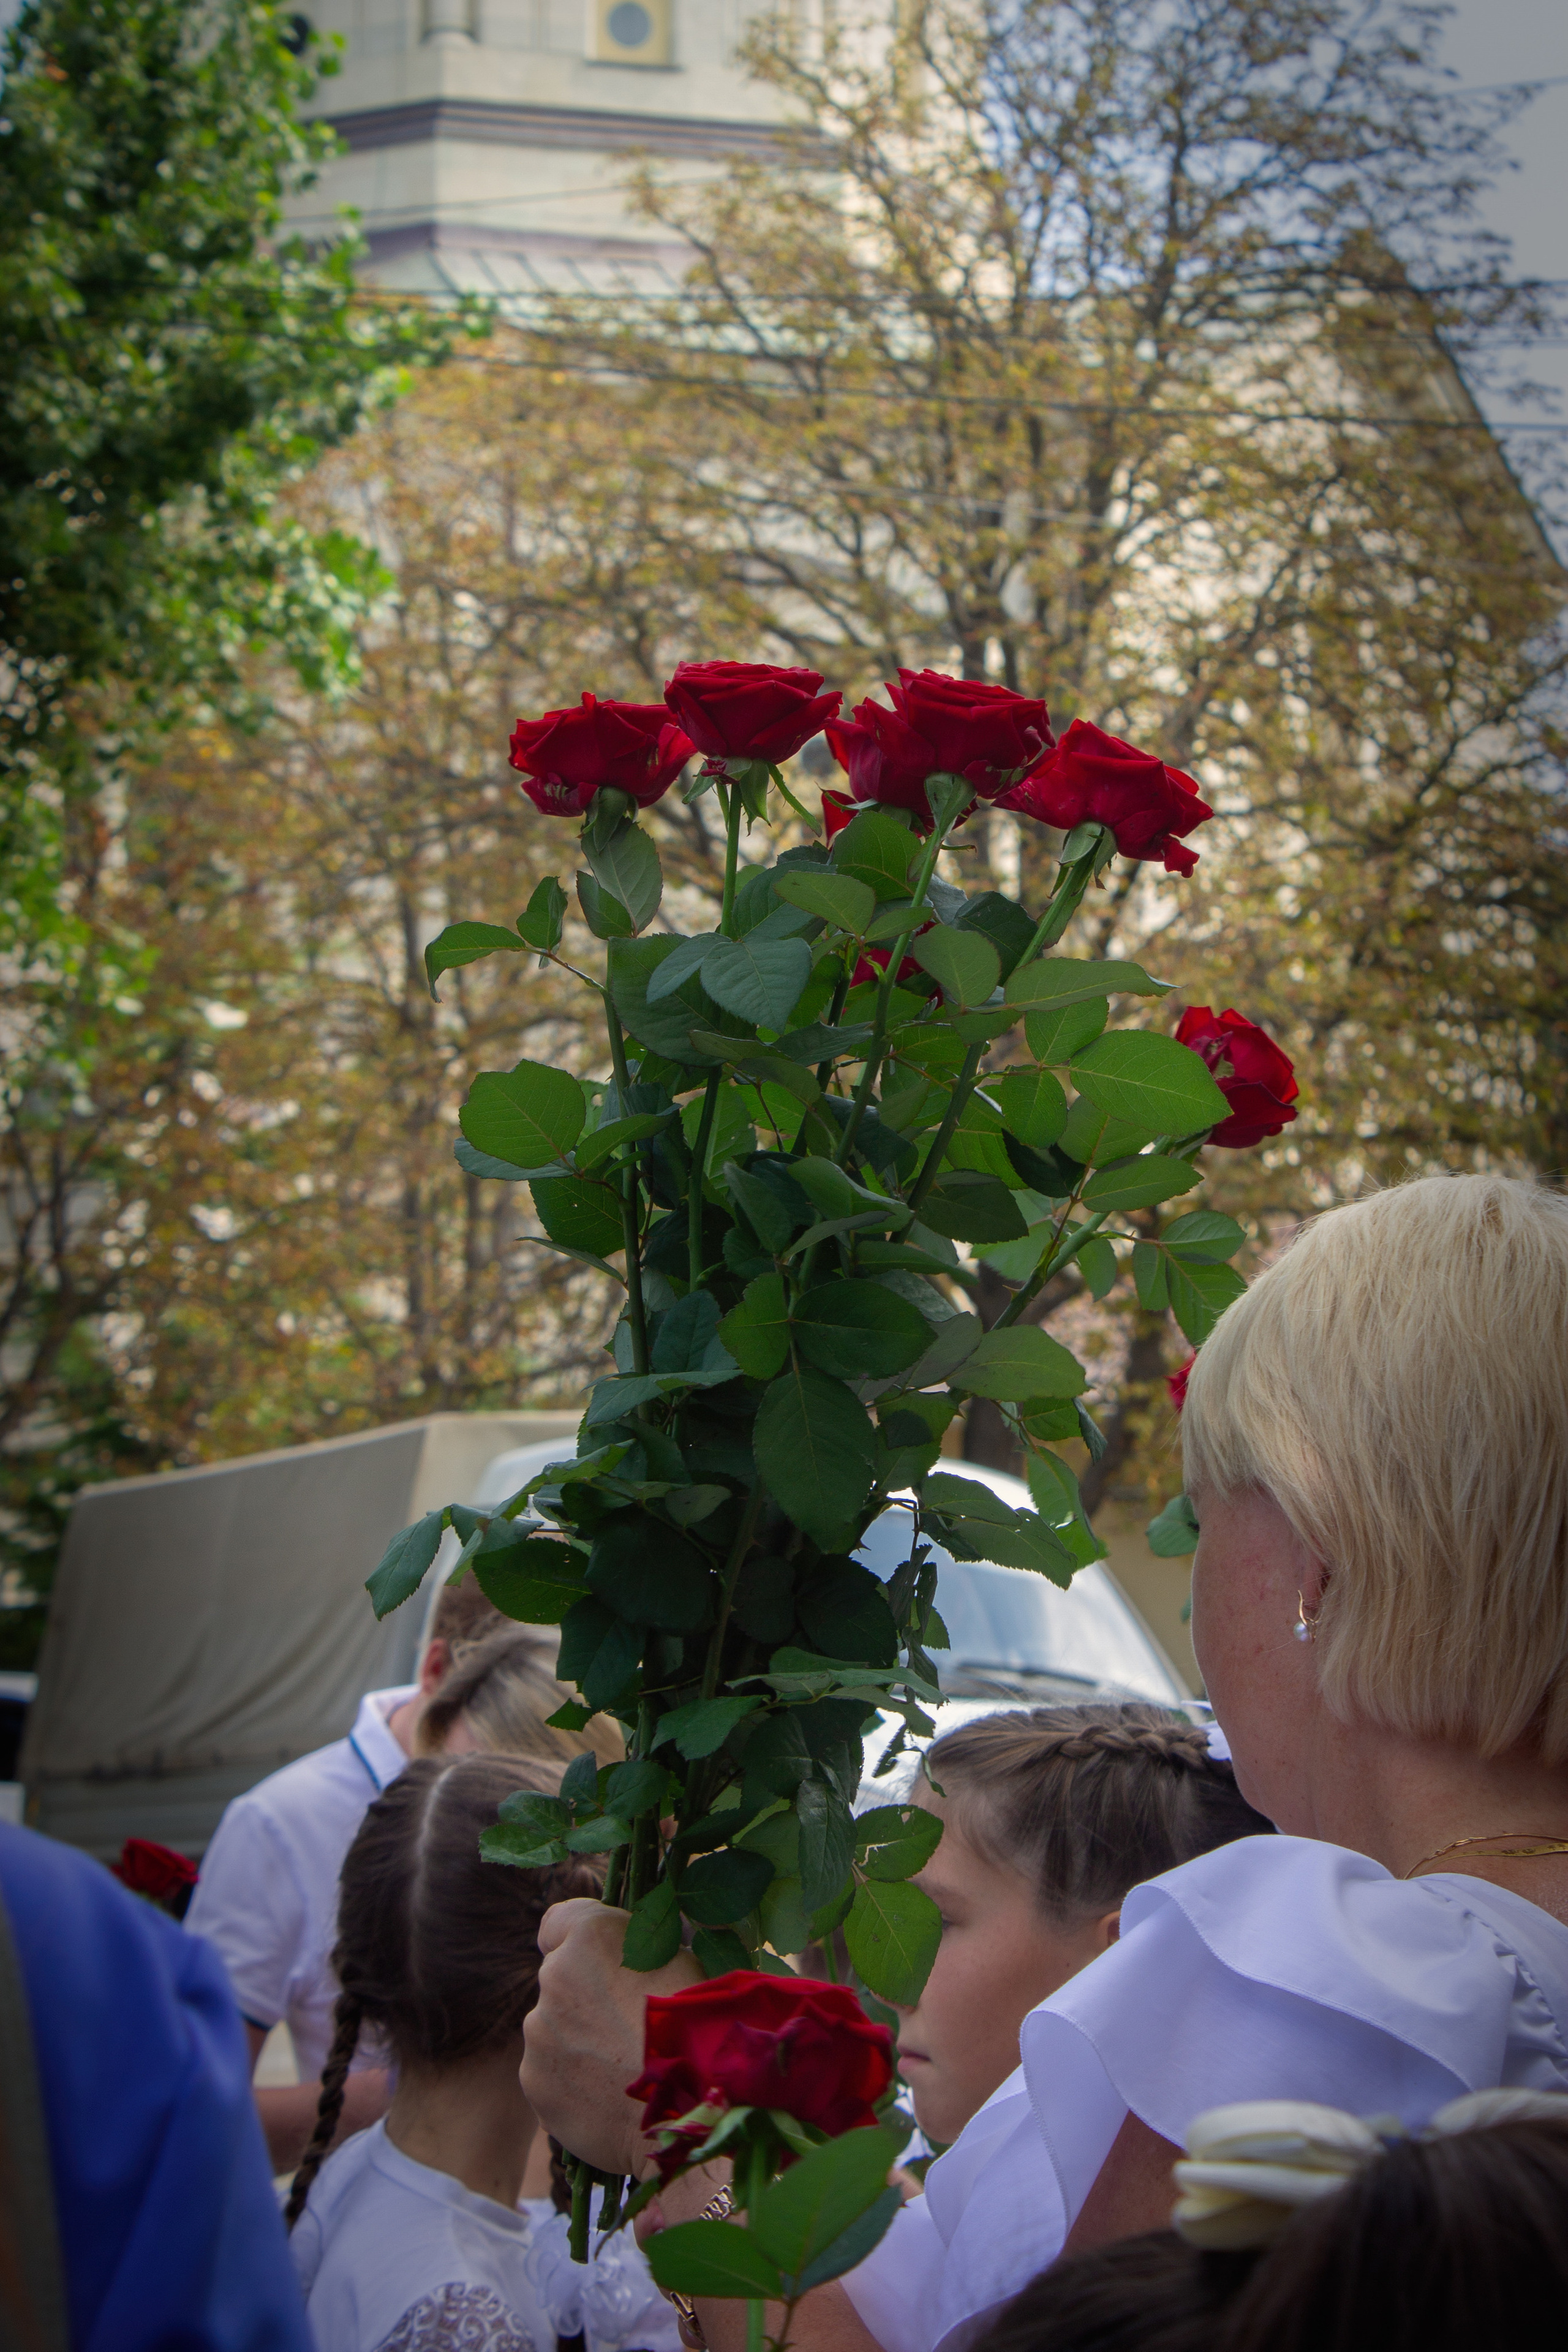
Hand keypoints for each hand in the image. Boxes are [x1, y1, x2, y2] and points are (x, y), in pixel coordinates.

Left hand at [520, 1896, 700, 2173]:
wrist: (689, 2109)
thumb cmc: (698, 2026)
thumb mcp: (681, 1963)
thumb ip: (638, 1956)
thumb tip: (630, 1962)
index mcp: (591, 1936)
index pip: (558, 1922)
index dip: (577, 1943)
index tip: (596, 1965)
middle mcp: (554, 1977)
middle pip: (560, 1982)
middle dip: (584, 2000)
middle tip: (626, 2029)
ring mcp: (538, 2032)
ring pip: (554, 2031)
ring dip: (578, 2044)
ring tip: (622, 2073)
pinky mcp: (534, 2082)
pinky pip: (550, 2075)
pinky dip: (572, 2084)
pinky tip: (608, 2100)